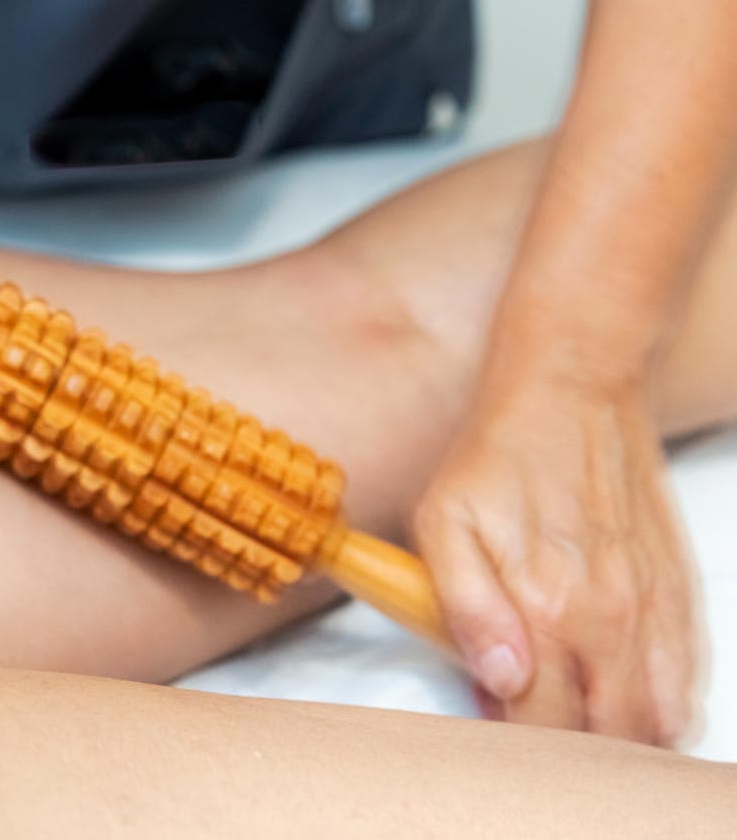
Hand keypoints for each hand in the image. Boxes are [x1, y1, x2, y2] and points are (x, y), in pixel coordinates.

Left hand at [414, 367, 697, 745]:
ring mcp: (655, 608)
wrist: (572, 388)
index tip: (489, 713)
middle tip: (530, 712)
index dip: (510, 734)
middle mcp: (615, 620)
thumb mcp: (446, 520)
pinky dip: (659, 701)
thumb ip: (465, 608)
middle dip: (567, 745)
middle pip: (611, 739)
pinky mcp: (679, 590)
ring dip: (619, 734)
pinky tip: (617, 679)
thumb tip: (500, 682)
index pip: (544, 726)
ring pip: (661, 721)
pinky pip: (687, 679)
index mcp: (551, 609)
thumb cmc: (499, 453)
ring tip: (573, 703)